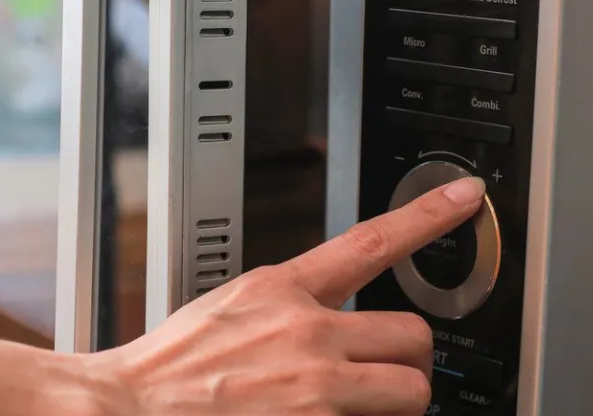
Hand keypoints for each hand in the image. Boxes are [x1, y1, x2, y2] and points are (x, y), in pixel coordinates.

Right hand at [96, 176, 486, 415]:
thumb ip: (286, 305)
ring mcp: (316, 390)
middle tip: (382, 376)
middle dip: (406, 361)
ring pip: (412, 393)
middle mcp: (308, 334)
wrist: (127, 412)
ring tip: (358, 410)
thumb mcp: (230, 310)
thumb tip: (328, 313)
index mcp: (283, 291)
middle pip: (413, 336)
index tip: (465, 197)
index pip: (371, 241)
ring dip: (394, 404)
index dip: (428, 216)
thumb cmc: (170, 372)